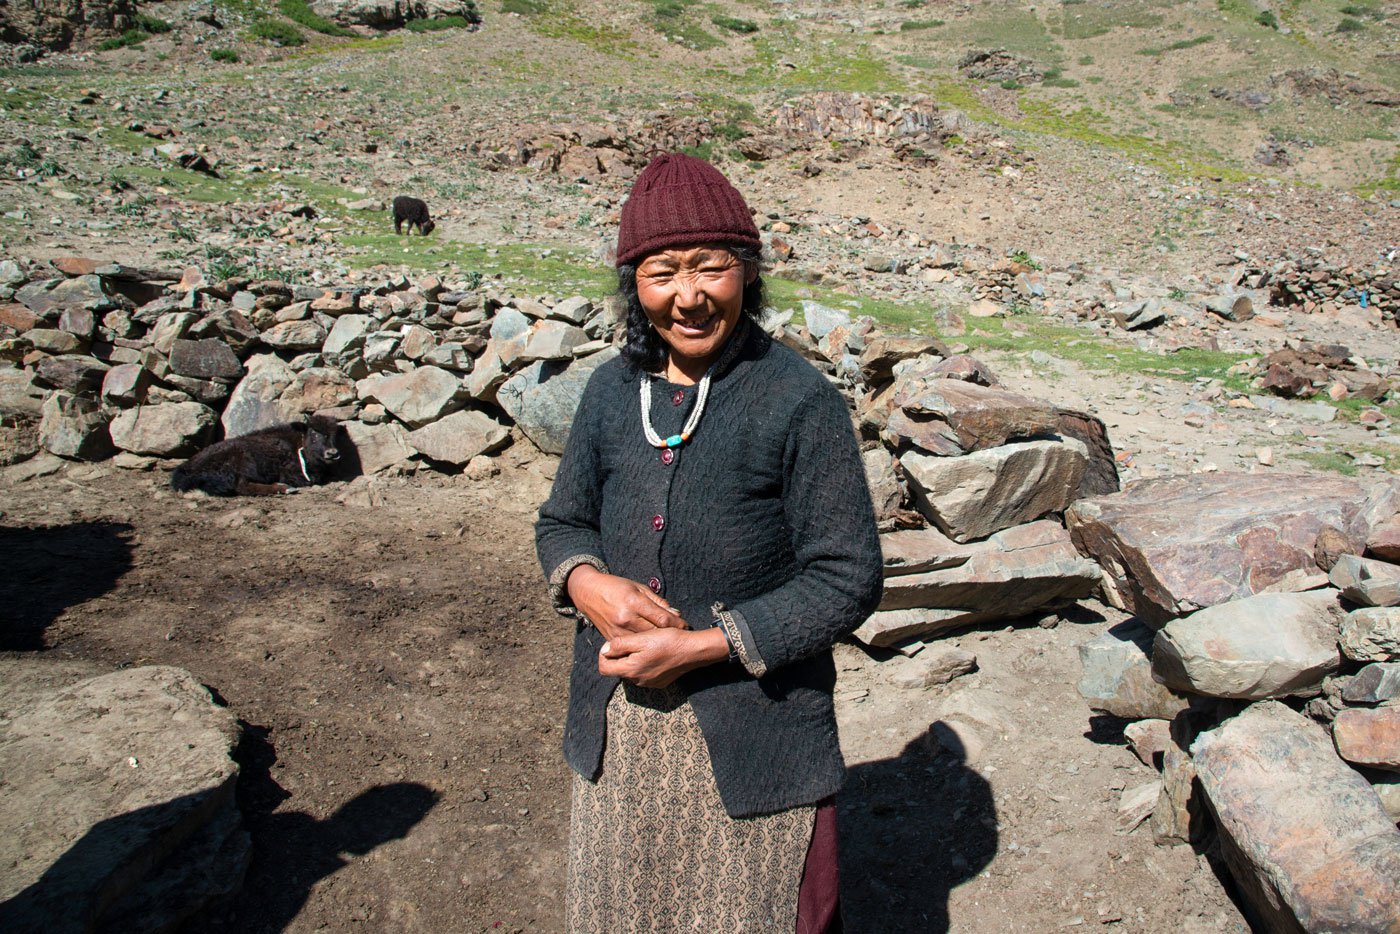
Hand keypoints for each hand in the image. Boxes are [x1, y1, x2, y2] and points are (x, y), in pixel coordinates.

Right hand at [567, 565, 686, 642]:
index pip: (662, 619)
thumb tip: (676, 614)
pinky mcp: (611, 638)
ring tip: (668, 641)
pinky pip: (631, 647)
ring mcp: (618, 631)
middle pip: (655, 633)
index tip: (685, 626)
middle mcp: (626, 618)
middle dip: (670, 634)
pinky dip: (642, 646)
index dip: (677, 624)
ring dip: (658, 642)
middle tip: (681, 635)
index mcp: (634, 602)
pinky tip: (651, 645)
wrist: (588, 593)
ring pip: (644, 643)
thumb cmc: (615, 587)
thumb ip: (658, 602)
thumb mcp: (638, 587)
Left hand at [598, 627, 728, 688]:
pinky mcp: (658, 683)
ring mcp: (649, 683)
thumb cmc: (668, 641)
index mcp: (631, 669)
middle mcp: (638, 680)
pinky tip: (655, 654)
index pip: (604, 668)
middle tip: (633, 641)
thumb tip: (604, 650)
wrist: (693, 651)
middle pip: (618, 669)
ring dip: (633, 660)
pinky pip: (644, 674)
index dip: (604, 655)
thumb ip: (620, 645)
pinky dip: (644, 665)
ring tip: (646, 646)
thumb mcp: (641, 638)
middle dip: (620, 656)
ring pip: (631, 671)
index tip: (614, 644)